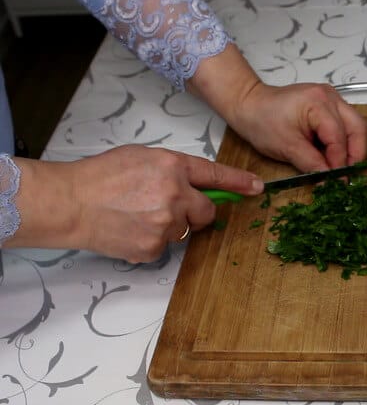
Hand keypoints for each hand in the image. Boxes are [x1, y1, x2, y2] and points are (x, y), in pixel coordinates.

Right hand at [8, 145, 263, 262]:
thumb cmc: (100, 177)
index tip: (257, 188)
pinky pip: (165, 246)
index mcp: (172, 167)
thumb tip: (194, 185)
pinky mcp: (154, 247)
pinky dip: (151, 240)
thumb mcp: (142, 157)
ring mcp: (166, 223)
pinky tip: (130, 228)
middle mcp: (175, 194)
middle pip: (206, 212)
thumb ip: (173, 170)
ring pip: (184, 230)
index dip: (239, 183)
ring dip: (169, 225)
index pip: (215, 176)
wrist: (70, 203)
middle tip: (167, 206)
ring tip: (137, 215)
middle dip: (195, 211)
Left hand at [232, 82, 366, 171]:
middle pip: (357, 127)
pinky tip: (335, 156)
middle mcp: (330, 97)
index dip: (339, 162)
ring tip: (342, 168)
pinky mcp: (329, 105)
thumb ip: (312, 164)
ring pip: (355, 126)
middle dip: (355, 154)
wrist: (249, 105)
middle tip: (347, 176)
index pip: (338, 137)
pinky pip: (345, 124)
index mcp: (318, 102)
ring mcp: (332, 99)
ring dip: (352, 148)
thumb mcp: (286, 147)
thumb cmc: (262, 121)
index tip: (337, 182)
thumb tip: (331, 180)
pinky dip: (343, 142)